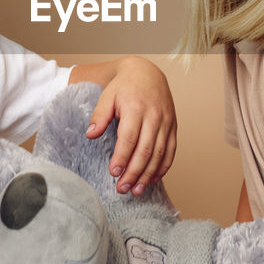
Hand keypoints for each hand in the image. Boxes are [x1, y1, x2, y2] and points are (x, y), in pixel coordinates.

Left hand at [85, 56, 176, 195]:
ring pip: (160, 154)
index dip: (122, 157)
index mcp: (136, 108)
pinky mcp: (173, 127)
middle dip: (134, 173)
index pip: (129, 138)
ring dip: (148, 175)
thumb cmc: (125, 86)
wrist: (147, 72)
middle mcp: (154, 116)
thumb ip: (99, 115)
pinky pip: (171, 151)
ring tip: (136, 190)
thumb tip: (91, 135)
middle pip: (145, 150)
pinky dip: (163, 167)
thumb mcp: (107, 96)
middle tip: (122, 188)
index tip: (113, 172)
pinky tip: (153, 179)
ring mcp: (166, 123)